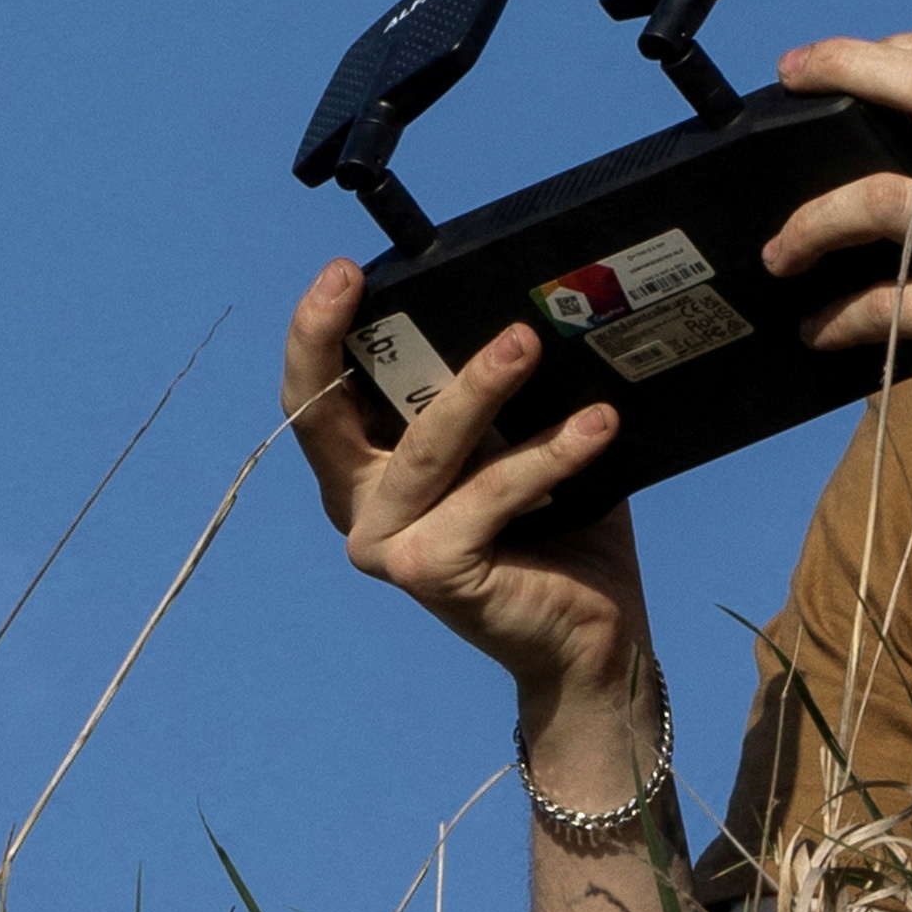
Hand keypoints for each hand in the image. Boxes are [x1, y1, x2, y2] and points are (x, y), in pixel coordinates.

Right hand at [281, 261, 657, 718]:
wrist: (592, 638)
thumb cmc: (559, 530)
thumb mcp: (514, 444)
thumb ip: (492, 397)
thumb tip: (525, 305)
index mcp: (366, 473)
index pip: (318, 397)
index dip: (315, 334)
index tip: (342, 274)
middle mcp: (360, 509)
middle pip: (324, 417)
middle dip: (333, 339)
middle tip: (366, 277)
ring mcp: (387, 545)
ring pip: (428, 448)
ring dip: (480, 387)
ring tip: (529, 342)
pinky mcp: (428, 572)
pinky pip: (490, 495)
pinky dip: (547, 457)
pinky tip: (596, 427)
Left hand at [762, 31, 911, 479]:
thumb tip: (898, 147)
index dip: (878, 49)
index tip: (821, 63)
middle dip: (843, 68)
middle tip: (787, 77)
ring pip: (884, 199)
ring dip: (811, 227)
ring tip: (780, 255)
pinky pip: (891, 302)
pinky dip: (837, 318)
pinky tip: (818, 330)